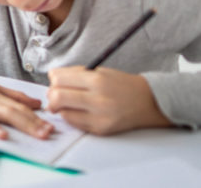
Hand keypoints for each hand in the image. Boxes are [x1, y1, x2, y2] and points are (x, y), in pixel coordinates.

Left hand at [47, 66, 171, 134]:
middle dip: (52, 95)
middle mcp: (98, 99)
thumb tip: (52, 79)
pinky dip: (71, 117)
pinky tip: (80, 111)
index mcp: (96, 80)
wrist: (149, 101)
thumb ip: (75, 75)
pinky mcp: (101, 129)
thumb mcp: (100, 71)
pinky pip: (75, 124)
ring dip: (61, 108)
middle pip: (57, 97)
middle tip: (55, 94)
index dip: (53, 79)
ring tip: (69, 103)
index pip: (58, 78)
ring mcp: (100, 117)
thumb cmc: (121, 84)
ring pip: (63, 113)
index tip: (56, 80)